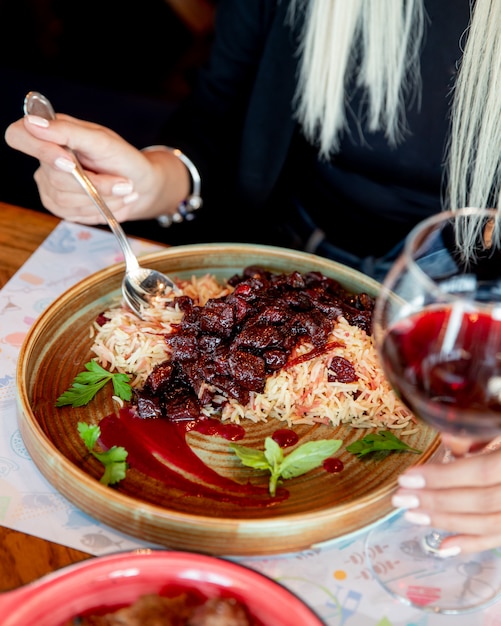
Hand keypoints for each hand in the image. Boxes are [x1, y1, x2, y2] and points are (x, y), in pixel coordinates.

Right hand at [4, 113, 189, 223]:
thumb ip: (68, 132)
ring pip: (67, 201)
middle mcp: (45, 162)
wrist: (140, 185)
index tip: (69, 161)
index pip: (19, 136)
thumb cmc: (122, 159)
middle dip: (95, 184)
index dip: (39, 149)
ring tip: (123, 190)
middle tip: (123, 182)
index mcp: (51, 136)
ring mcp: (50, 187)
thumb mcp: (101, 140)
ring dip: (102, 199)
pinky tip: (113, 201)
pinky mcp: (60, 208)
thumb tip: (34, 123)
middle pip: (55, 179)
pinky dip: (100, 210)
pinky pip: (74, 215)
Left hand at [393, 435, 500, 553]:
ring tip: (412, 515)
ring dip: (448, 523)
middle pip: (482, 501)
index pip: (482, 471)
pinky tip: (445, 545)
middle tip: (400, 498)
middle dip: (436, 501)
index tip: (408, 477)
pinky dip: (474, 544)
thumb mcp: (499, 419)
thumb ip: (477, 431)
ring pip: (491, 523)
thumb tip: (447, 443)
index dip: (443, 476)